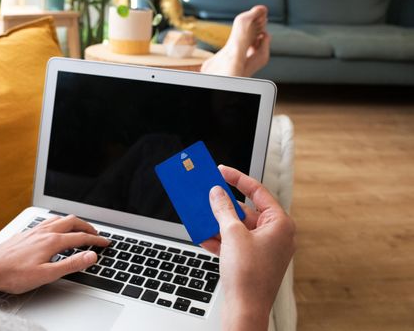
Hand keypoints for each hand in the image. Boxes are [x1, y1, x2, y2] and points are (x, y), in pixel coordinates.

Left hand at [0, 215, 109, 293]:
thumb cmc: (13, 275)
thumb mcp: (47, 274)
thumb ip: (71, 264)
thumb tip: (91, 256)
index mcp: (52, 241)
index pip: (81, 237)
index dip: (96, 240)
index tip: (105, 243)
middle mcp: (44, 231)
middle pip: (72, 222)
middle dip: (87, 227)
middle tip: (96, 234)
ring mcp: (34, 230)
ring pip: (59, 219)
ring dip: (73, 223)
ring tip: (79, 229)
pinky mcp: (26, 233)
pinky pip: (48, 222)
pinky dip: (59, 223)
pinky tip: (55, 230)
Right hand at [201, 165, 295, 330]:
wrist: (245, 311)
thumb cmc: (249, 276)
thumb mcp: (232, 234)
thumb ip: (223, 209)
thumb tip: (217, 193)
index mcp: (280, 224)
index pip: (258, 191)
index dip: (238, 178)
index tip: (221, 170)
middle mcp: (275, 234)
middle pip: (246, 210)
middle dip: (223, 205)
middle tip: (207, 193)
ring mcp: (264, 248)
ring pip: (238, 227)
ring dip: (218, 222)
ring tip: (200, 214)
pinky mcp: (252, 260)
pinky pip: (234, 242)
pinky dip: (219, 238)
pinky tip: (202, 236)